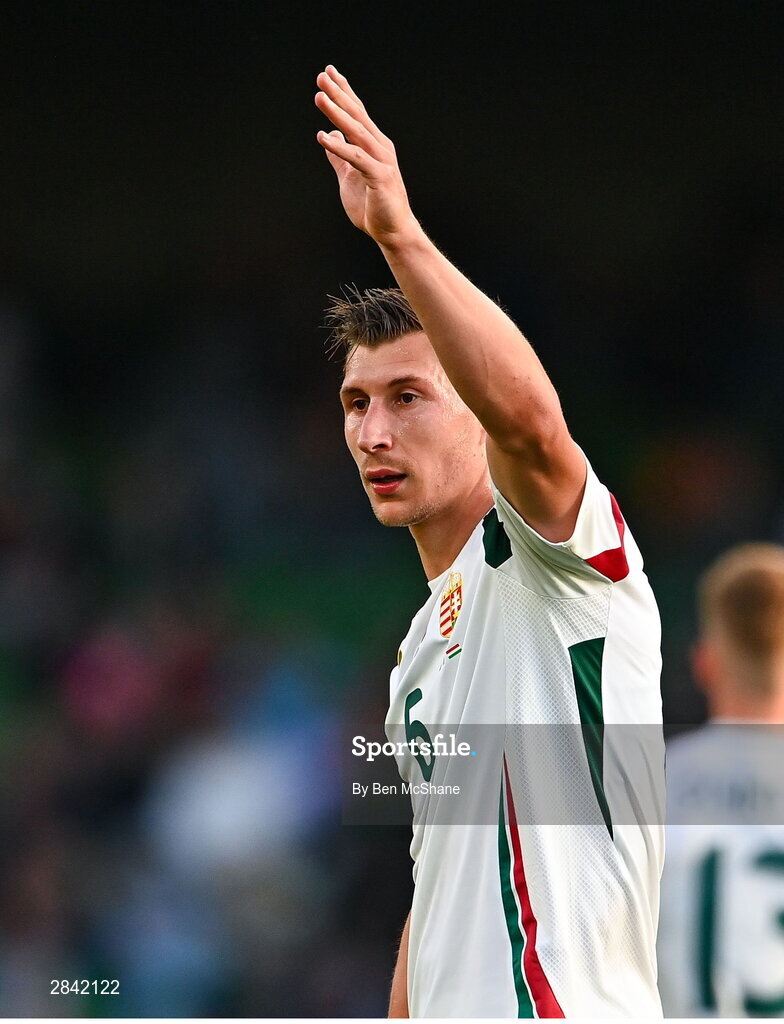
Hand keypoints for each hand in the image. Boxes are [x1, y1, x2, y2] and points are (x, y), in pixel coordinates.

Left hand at [315, 66, 416, 247]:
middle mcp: (380, 148)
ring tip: (319, 97)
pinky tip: (323, 137)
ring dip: (337, 113)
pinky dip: (340, 147)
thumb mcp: (349, 176)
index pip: (357, 113)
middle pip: (357, 116)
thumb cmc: (373, 206)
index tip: (328, 73)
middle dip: (339, 94)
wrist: (393, 232)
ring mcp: (382, 161)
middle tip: (321, 76)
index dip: (344, 92)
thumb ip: (339, 157)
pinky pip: (357, 158)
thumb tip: (329, 134)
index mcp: (374, 145)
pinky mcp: (380, 177)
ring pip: (357, 132)